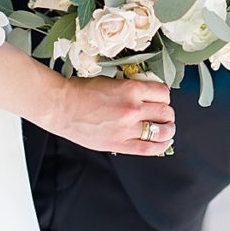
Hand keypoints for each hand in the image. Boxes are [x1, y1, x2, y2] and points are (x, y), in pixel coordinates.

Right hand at [46, 76, 174, 155]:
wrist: (62, 106)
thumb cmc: (83, 92)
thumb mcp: (114, 81)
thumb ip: (134, 90)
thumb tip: (150, 96)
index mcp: (132, 89)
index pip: (164, 93)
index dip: (165, 97)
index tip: (162, 100)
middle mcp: (132, 108)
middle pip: (166, 112)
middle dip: (167, 113)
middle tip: (164, 115)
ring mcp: (126, 128)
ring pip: (161, 131)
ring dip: (168, 130)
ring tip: (166, 129)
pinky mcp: (118, 144)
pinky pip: (147, 149)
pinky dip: (160, 147)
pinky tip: (163, 143)